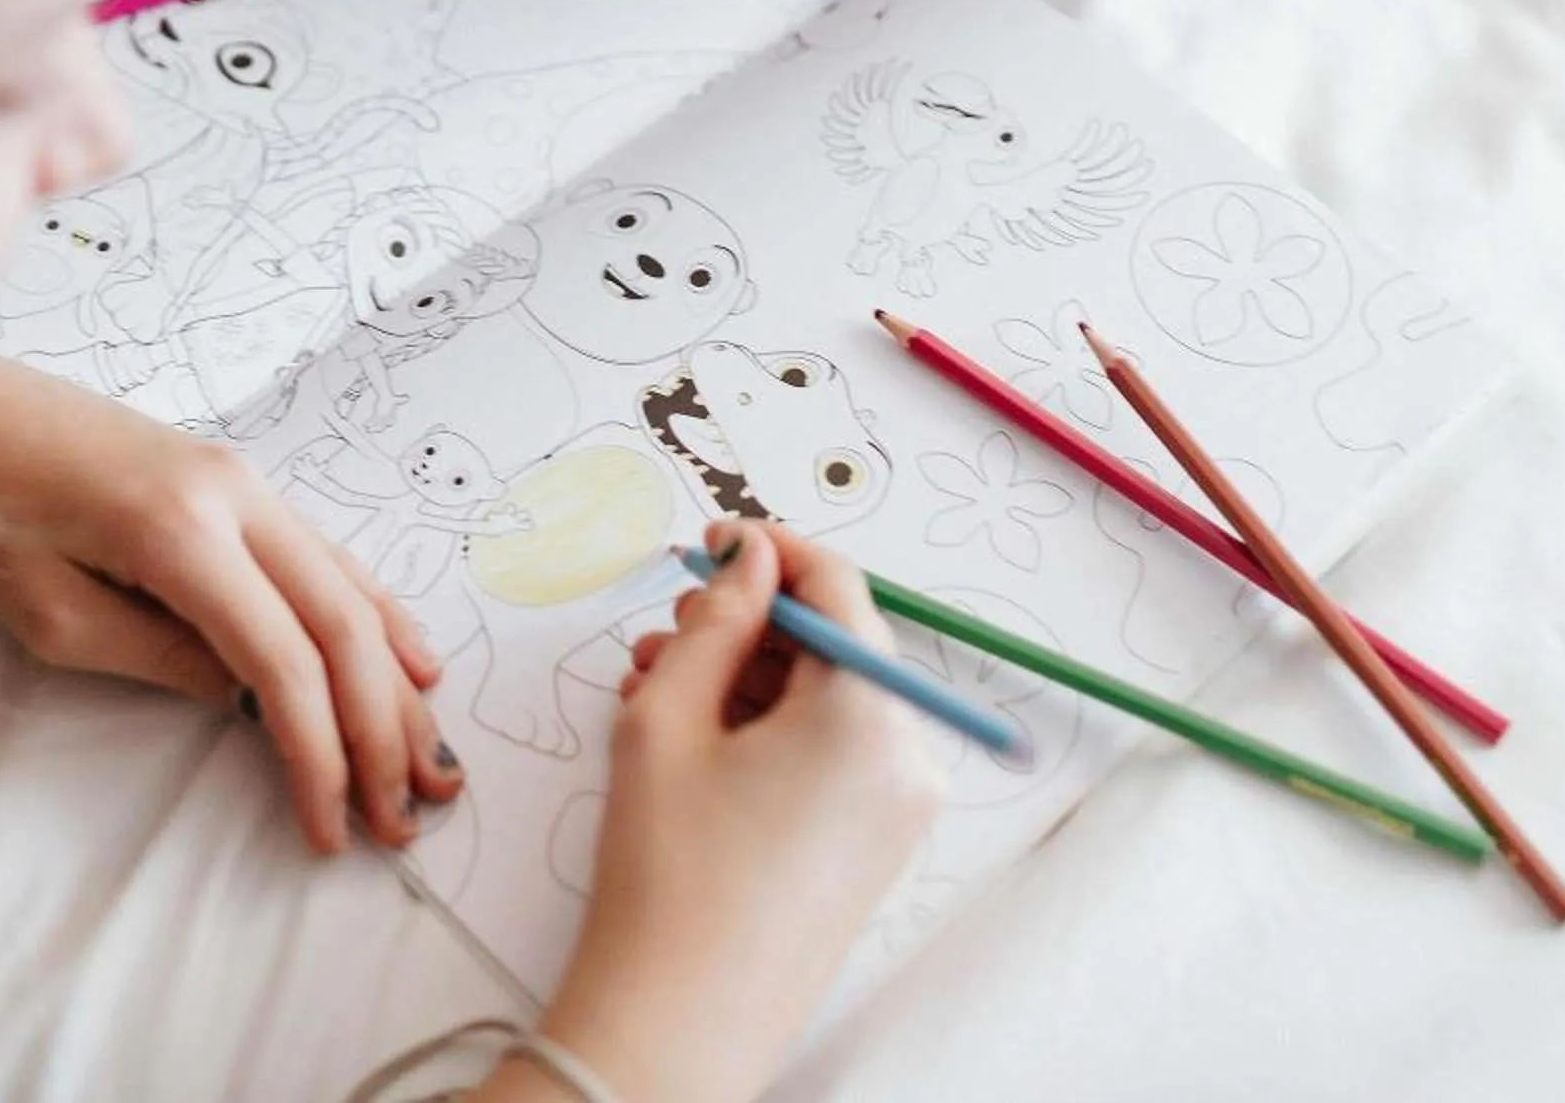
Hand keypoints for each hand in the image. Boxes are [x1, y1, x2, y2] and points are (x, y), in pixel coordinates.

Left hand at [0, 348, 460, 852]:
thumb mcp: (49, 612)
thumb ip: (161, 658)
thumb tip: (254, 699)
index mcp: (180, 532)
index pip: (282, 662)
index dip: (318, 755)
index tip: (329, 833)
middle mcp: (234, 493)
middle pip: (341, 624)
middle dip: (381, 729)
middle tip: (405, 814)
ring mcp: (242, 475)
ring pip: (350, 584)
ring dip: (396, 680)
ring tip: (433, 758)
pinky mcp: (232, 475)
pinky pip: (326, 553)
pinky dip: (376, 613)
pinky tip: (414, 659)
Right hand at [523, 520, 947, 1102]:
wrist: (681, 1021)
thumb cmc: (670, 868)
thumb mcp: (671, 717)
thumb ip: (717, 620)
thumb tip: (750, 561)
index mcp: (868, 713)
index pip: (836, 586)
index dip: (770, 551)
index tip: (710, 543)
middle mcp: (907, 754)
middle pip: (834, 644)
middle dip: (748, 624)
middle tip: (666, 628)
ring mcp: (900, 808)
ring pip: (827, 700)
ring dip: (748, 678)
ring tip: (657, 690)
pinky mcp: (878, 847)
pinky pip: (833, 754)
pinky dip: (772, 731)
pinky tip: (695, 740)